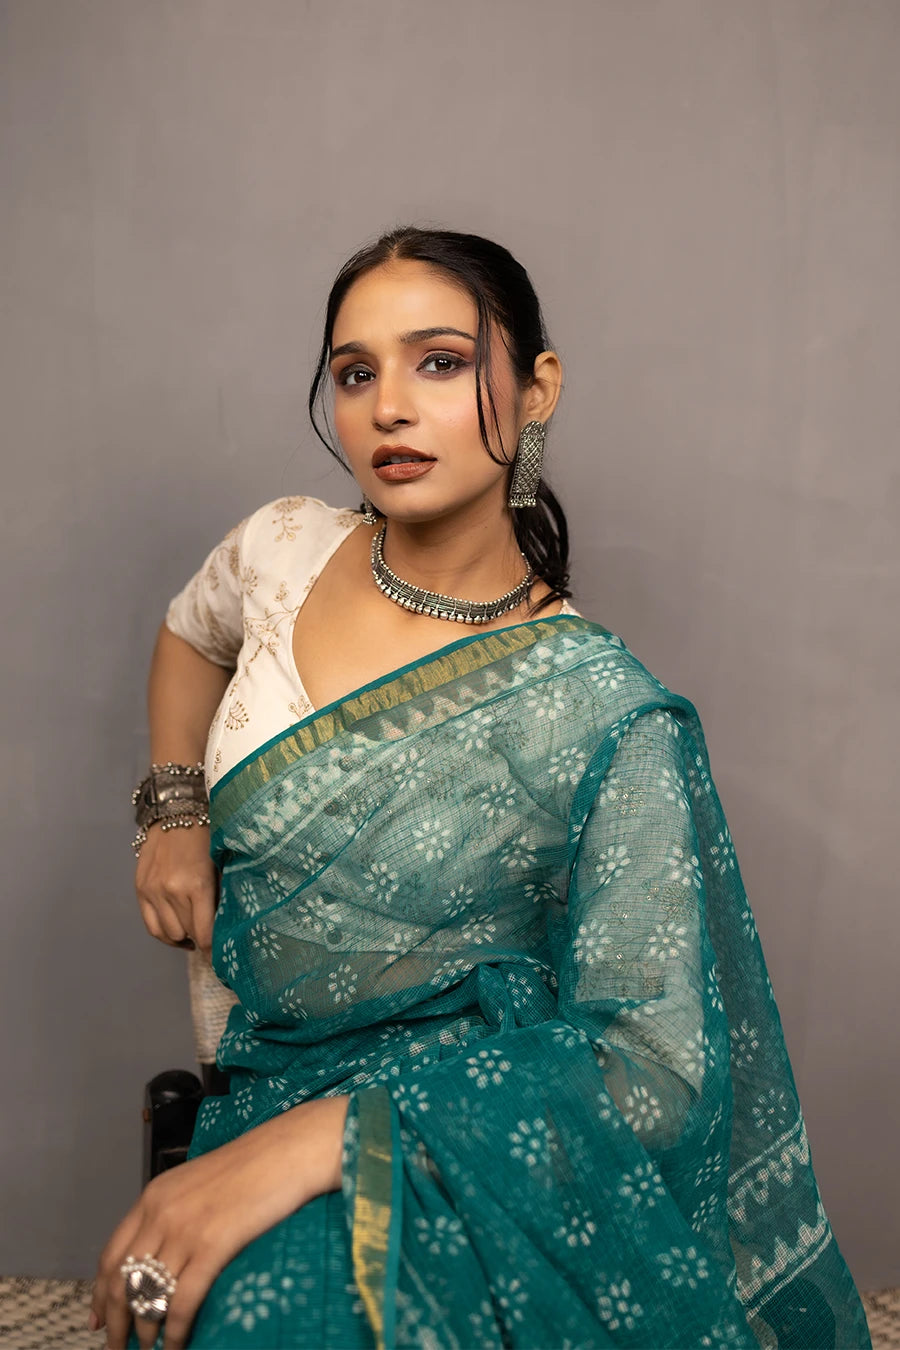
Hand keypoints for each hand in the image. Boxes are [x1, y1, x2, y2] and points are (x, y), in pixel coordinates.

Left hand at [90, 1095, 349, 1348]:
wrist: (287, 1149)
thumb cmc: (251, 1165)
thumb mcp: (197, 1183)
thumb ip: (172, 1212)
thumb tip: (160, 1256)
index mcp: (153, 1196)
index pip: (111, 1255)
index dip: (100, 1294)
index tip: (98, 1320)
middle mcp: (160, 1214)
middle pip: (122, 1280)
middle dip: (115, 1322)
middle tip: (117, 1347)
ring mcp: (184, 1230)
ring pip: (148, 1295)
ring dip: (144, 1332)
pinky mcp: (212, 1245)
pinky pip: (182, 1302)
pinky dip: (175, 1332)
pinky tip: (176, 1345)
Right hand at [135, 825, 217, 956]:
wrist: (175, 813)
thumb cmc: (207, 838)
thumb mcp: (221, 865)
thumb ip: (221, 896)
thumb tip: (227, 927)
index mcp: (197, 885)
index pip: (205, 933)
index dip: (213, 950)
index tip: (222, 958)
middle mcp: (172, 891)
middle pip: (187, 935)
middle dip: (201, 941)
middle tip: (212, 940)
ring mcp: (153, 891)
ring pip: (169, 934)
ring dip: (184, 938)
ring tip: (196, 934)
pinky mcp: (140, 889)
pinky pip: (151, 926)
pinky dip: (165, 935)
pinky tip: (178, 933)